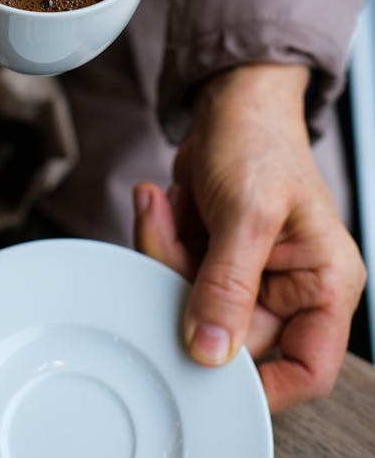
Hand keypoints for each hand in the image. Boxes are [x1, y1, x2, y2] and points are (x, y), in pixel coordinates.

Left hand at [133, 64, 366, 410]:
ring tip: (162, 206)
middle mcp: (292, 287)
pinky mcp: (213, 258)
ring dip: (165, 255)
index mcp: (325, 283)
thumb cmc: (260, 140)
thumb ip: (229, 283)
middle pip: (230, 333)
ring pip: (192, 304)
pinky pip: (175, 273)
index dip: (264, 386)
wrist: (231, 99)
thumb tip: (211, 350)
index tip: (209, 375)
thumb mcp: (247, 212)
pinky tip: (162, 201)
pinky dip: (160, 239)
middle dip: (186, 285)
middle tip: (165, 238)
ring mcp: (249, 275)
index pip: (307, 367)